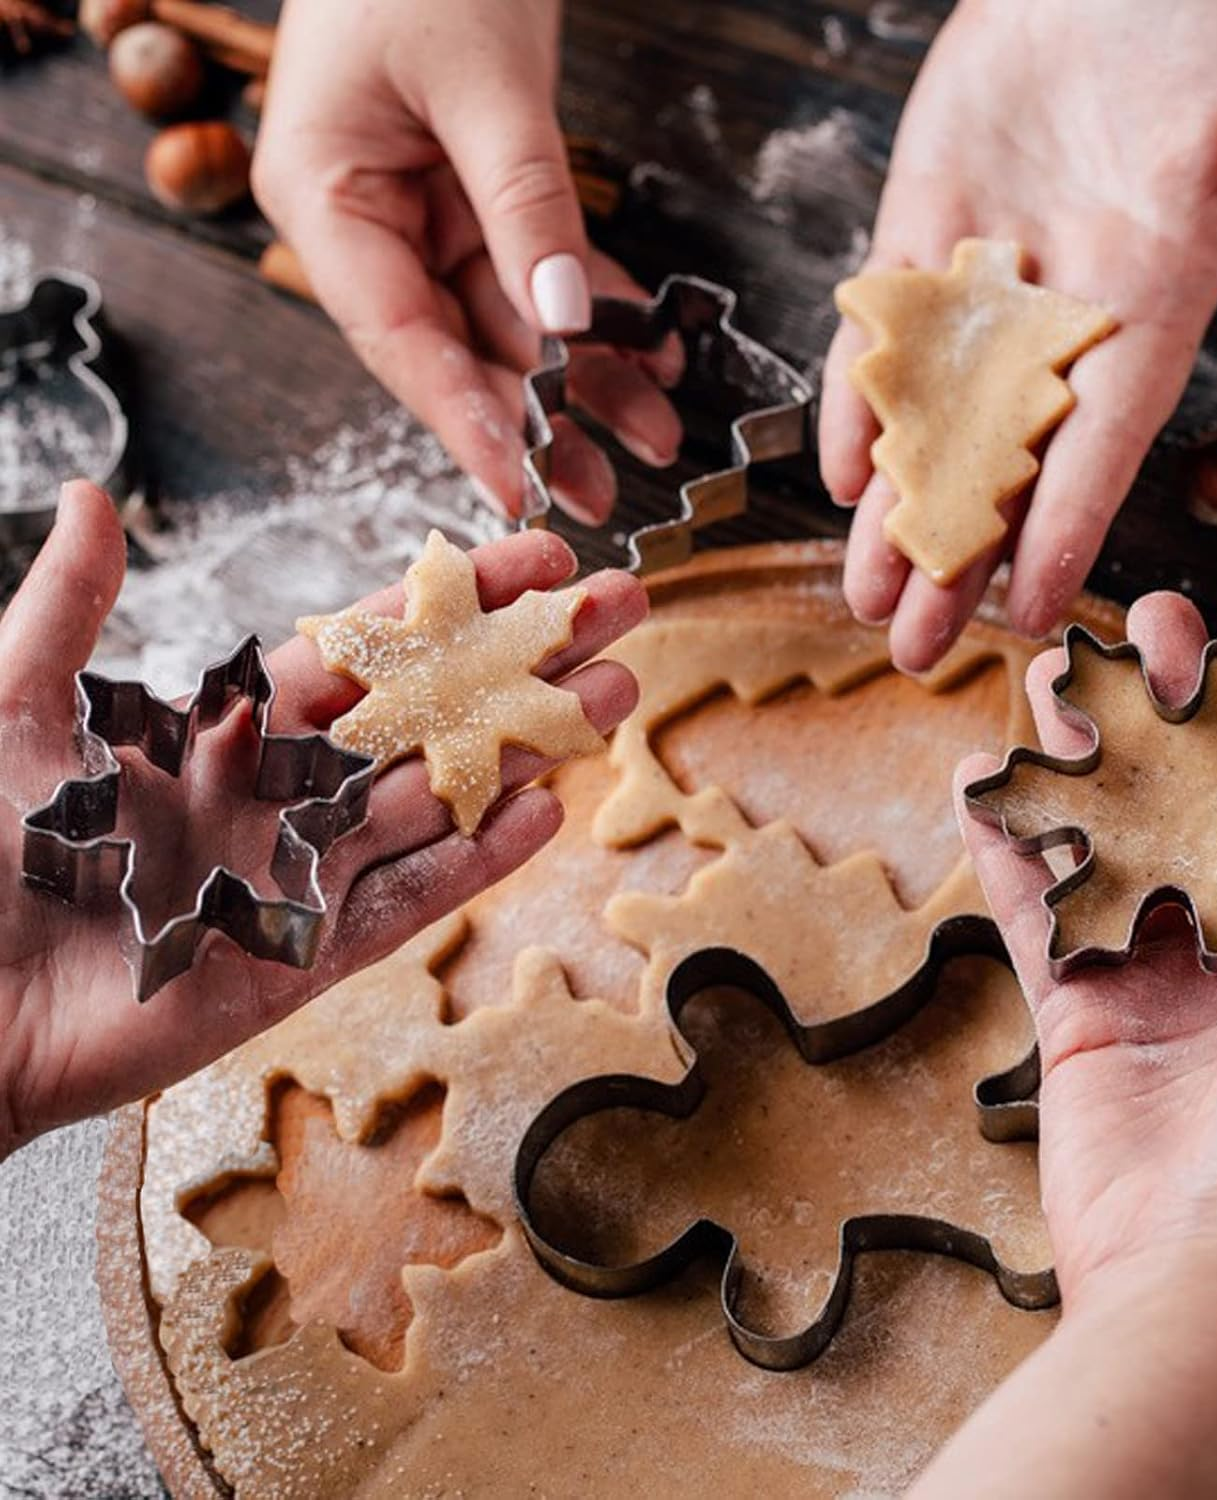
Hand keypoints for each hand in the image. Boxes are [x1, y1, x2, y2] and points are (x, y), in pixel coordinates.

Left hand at [0, 483, 645, 1157]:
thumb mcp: (13, 704)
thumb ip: (70, 607)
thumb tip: (96, 494)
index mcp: (229, 725)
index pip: (371, 646)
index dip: (456, 600)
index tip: (535, 562)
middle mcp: (287, 791)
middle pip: (435, 711)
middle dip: (528, 656)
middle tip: (621, 608)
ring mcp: (307, 870)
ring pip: (444, 795)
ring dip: (530, 743)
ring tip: (617, 690)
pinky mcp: (309, 951)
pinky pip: (412, 895)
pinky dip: (478, 854)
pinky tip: (546, 806)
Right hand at [253, 0, 682, 524]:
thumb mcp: (485, 84)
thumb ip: (526, 207)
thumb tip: (566, 325)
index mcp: (326, 198)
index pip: (402, 340)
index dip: (469, 422)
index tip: (525, 489)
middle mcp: (365, 219)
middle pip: (459, 348)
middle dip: (544, 420)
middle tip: (609, 491)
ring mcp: (419, 210)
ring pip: (509, 321)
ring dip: (586, 377)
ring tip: (658, 434)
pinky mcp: (471, 194)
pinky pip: (536, 269)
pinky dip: (592, 306)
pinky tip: (649, 350)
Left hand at [823, 0, 1216, 668]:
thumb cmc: (1211, 23)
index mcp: (1148, 315)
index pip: (1103, 451)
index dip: (1066, 534)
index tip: (1033, 613)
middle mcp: (1059, 328)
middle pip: (1002, 467)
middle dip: (957, 560)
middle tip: (914, 650)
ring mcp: (981, 293)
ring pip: (928, 426)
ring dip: (893, 514)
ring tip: (863, 600)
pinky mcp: (917, 242)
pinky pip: (878, 342)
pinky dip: (856, 406)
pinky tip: (839, 478)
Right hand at [922, 592, 1216, 1496]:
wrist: (1201, 1276)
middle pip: (1204, 799)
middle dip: (1178, 708)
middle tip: (1147, 625)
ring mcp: (1156, 970)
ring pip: (1115, 834)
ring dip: (1087, 756)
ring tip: (1055, 679)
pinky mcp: (1079, 1003)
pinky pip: (1037, 906)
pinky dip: (1009, 845)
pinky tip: (981, 784)